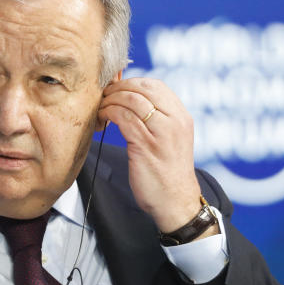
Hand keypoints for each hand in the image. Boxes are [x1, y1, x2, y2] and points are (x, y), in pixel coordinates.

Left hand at [98, 77, 210, 234]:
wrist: (176, 202)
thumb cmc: (168, 171)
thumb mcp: (171, 138)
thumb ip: (159, 118)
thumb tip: (131, 99)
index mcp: (181, 116)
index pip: (155, 85)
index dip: (131, 82)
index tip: (117, 89)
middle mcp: (174, 121)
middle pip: (142, 88)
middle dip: (119, 88)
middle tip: (105, 96)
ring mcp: (161, 133)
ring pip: (131, 100)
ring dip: (111, 100)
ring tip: (102, 108)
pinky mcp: (146, 146)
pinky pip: (123, 118)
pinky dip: (109, 113)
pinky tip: (103, 119)